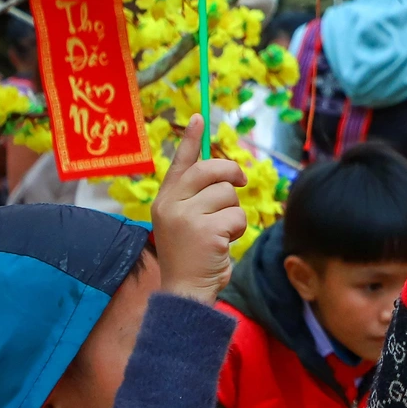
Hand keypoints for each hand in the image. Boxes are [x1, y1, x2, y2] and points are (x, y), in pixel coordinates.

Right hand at [151, 116, 246, 304]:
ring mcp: (186, 217)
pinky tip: (224, 244)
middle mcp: (171, 204)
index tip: (199, 117)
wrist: (185, 290)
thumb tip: (224, 173)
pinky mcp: (205, 230)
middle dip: (232, 173)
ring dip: (234, 212)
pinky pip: (237, 215)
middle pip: (211, 169)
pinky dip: (238, 229)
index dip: (190, 139)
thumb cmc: (192, 255)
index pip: (179, 162)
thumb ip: (196, 198)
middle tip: (242, 182)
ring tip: (220, 232)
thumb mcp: (184, 222)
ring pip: (229, 194)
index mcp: (164, 200)